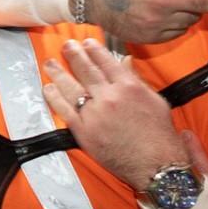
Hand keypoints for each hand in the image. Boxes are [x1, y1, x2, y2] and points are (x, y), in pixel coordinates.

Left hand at [41, 38, 184, 189]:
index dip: (94, 50)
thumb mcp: (156, 100)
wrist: (156, 165)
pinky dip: (55, 98)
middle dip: (74, 55)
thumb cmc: (159, 135)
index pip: (106, 61)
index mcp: (129, 86)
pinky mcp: (84, 132)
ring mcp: (95, 114)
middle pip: (86, 70)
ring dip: (58, 73)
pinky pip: (65, 111)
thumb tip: (125, 61)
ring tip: (49, 62)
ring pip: (72, 87)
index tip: (86, 43)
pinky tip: (48, 88)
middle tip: (66, 46)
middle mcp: (110, 97)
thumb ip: (137, 79)